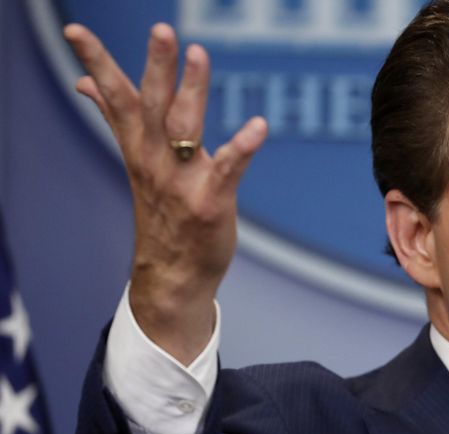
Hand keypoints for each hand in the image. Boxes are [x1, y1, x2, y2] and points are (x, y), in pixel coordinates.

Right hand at [64, 23, 267, 364]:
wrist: (172, 275)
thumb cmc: (161, 211)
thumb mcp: (136, 160)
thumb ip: (117, 118)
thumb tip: (85, 84)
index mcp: (138, 147)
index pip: (115, 97)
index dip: (96, 63)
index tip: (76, 30)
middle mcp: (154, 161)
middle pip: (152, 105)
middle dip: (156, 66)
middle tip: (162, 29)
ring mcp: (182, 181)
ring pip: (186, 128)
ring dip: (192, 91)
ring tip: (199, 54)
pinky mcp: (211, 202)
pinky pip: (227, 169)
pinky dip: (242, 147)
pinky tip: (259, 126)